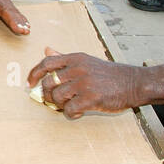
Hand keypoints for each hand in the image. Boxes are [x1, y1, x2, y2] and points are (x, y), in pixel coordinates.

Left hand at [0, 0, 29, 34]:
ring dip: (19, 20)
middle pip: (3, 9)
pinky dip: (21, 18)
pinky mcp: (7, 2)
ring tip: (26, 30)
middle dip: (12, 19)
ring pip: (12, 10)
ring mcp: (2, 0)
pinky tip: (27, 26)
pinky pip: (15, 11)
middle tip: (19, 28)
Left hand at [27, 47, 146, 118]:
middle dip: (47, 95)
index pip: (46, 63)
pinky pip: (69, 109)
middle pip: (48, 83)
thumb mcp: (86, 60)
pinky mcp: (91, 98)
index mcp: (75, 58)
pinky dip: (71, 113)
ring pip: (56, 97)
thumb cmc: (110, 74)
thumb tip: (46, 50)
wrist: (134, 83)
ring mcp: (84, 84)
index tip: (29, 84)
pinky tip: (78, 112)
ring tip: (69, 106)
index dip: (34, 74)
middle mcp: (78, 69)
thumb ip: (65, 57)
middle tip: (54, 101)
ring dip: (59, 105)